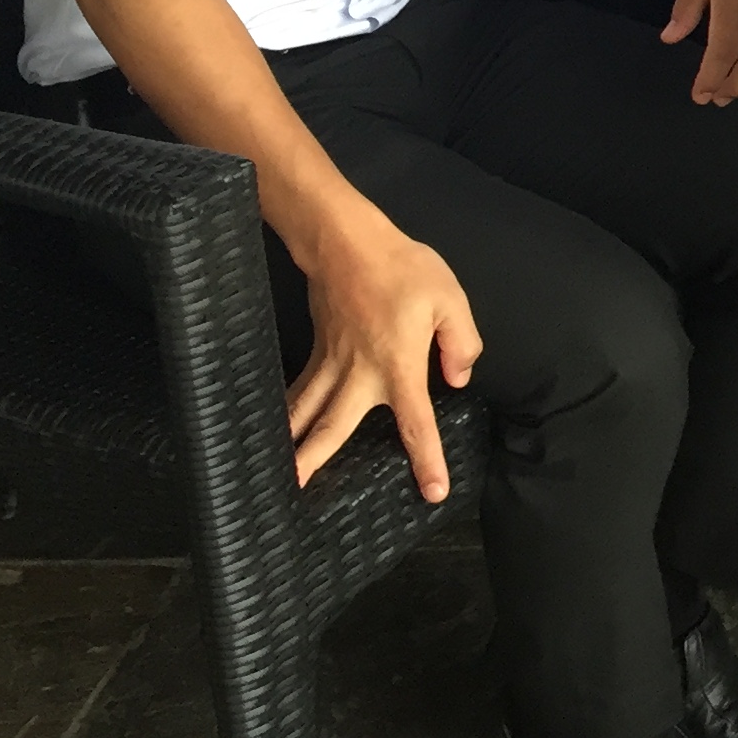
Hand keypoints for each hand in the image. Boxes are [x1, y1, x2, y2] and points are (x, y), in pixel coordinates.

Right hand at [284, 205, 480, 499]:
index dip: (426, 459)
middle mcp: (359, 375)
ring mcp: (331, 365)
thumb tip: (458, 379)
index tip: (432, 492)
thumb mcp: (450, 300)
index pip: (416, 422)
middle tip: (300, 494)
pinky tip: (278, 431)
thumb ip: (461, 343)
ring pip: (306, 412)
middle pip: (335, 427)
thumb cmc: (404, 270)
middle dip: (317, 461)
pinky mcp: (318, 352)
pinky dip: (287, 413)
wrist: (348, 243)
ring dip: (290, 444)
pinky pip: (300, 389)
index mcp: (398, 367)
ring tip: (276, 478)